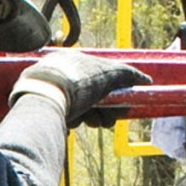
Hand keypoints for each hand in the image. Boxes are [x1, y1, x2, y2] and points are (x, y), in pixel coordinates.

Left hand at [14, 50, 150, 128]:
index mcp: (73, 61)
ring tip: (90, 121)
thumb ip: (128, 75)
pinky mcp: (38, 109)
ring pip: (75, 109)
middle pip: (89, 97)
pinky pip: (59, 118)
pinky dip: (69, 122)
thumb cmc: (78, 81)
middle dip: (102, 112)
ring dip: (88, 118)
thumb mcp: (110, 74)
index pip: (99, 80)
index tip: (119, 110)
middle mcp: (59, 74)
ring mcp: (47, 91)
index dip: (112, 96)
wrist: (45, 96)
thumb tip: (147, 81)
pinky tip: (70, 124)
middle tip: (106, 121)